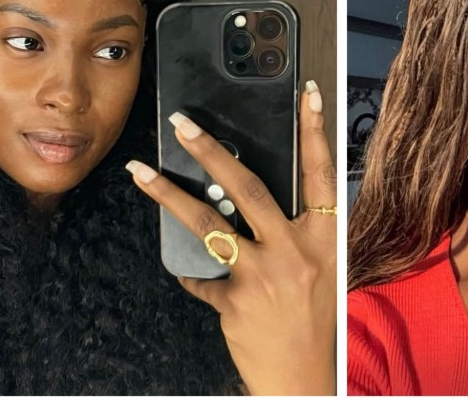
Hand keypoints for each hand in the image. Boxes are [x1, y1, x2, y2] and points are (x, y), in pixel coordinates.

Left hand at [127, 79, 335, 394]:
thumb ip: (299, 233)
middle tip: (183, 125)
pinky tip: (187, 270)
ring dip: (169, 193)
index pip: (323, 173)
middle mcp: (295, 252)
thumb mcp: (323, 270)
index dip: (316, 130)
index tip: (308, 94)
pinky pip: (201, 276)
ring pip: (208, 223)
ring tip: (142, 172)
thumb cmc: (316, 323)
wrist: (304, 380)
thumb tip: (255, 199)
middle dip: (211, 151)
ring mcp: (262, 276)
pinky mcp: (234, 301)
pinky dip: (192, 272)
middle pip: (248, 188)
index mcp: (326, 240)